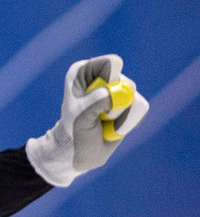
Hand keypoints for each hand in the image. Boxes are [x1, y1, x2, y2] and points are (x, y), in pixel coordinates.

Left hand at [26, 54, 148, 185]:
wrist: (81, 153)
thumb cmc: (75, 131)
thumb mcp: (80, 116)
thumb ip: (98, 101)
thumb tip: (123, 93)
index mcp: (84, 71)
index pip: (111, 63)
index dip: (110, 82)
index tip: (93, 99)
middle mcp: (103, 75)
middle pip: (125, 83)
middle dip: (113, 105)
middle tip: (96, 116)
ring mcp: (119, 88)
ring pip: (135, 98)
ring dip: (120, 117)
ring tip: (103, 122)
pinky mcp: (131, 102)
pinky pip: (142, 109)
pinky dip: (128, 123)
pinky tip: (114, 127)